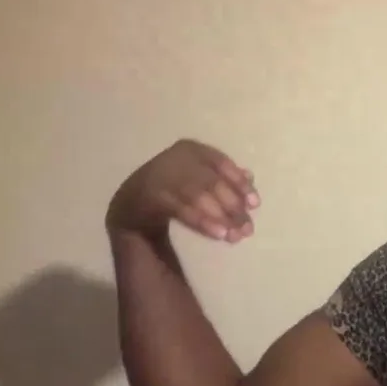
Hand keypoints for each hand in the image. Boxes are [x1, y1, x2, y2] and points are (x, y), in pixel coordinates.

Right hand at [106, 139, 259, 242]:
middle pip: (212, 182)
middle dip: (233, 207)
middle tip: (247, 228)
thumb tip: (249, 178)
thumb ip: (224, 178)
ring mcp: (159, 174)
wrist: (131, 203)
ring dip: (220, 217)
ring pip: (198, 196)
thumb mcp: (200, 180)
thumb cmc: (174, 189)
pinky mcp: (148, 195)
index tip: (255, 205)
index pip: (221, 163)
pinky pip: (181, 209)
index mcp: (190, 149)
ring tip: (235, 236)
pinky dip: (202, 222)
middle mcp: (174, 157)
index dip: (239, 183)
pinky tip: (218, 235)